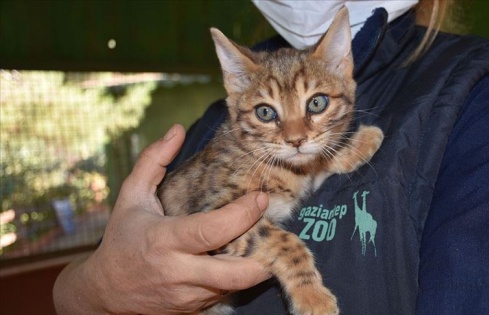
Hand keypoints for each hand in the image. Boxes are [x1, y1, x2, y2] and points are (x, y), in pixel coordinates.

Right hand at [53, 124, 269, 313]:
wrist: (105, 293)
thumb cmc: (122, 238)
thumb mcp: (131, 196)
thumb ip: (154, 161)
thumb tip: (176, 129)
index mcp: (164, 240)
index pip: (212, 230)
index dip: (242, 214)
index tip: (260, 197)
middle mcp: (178, 271)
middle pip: (236, 272)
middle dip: (264, 255)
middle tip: (274, 230)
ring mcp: (188, 295)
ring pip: (236, 286)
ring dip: (254, 266)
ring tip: (262, 243)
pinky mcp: (194, 309)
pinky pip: (226, 294)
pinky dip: (237, 277)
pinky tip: (238, 259)